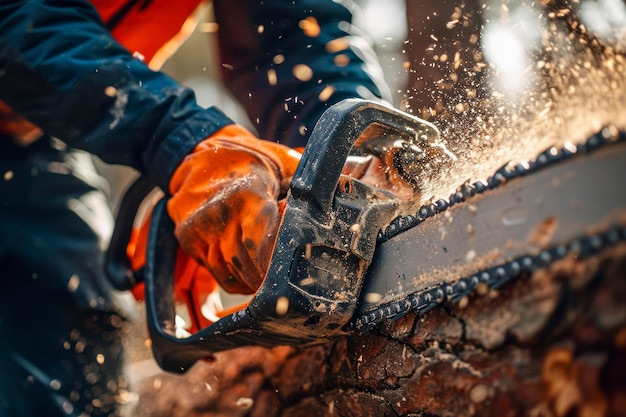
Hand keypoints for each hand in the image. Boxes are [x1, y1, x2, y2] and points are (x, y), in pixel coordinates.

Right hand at [167, 125, 300, 293]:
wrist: (197, 149)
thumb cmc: (249, 157)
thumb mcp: (284, 163)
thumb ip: (310, 186)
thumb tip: (345, 196)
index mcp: (244, 197)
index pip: (264, 250)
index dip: (281, 260)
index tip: (295, 256)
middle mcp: (216, 217)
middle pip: (249, 268)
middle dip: (271, 272)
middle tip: (287, 264)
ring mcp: (197, 232)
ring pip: (233, 276)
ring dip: (254, 277)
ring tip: (268, 262)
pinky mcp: (188, 241)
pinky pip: (218, 272)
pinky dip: (236, 274)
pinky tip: (249, 262)